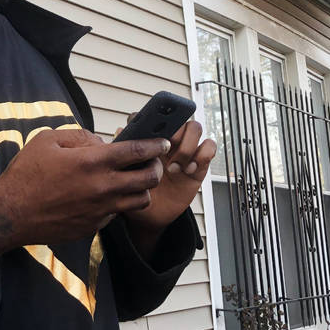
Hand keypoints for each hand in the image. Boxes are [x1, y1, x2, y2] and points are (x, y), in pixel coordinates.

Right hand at [0, 128, 169, 261]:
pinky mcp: (94, 226)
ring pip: (141, 201)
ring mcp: (101, 210)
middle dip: (157, 167)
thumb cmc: (26, 174)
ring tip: (133, 180)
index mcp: (93, 162)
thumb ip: (78, 136)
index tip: (162, 142)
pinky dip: (119, 204)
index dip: (155, 145)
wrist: (11, 214)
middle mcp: (103, 187)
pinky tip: (106, 196)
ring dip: (142, 189)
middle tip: (152, 162)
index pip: (137, 151)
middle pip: (149, 178)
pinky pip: (117, 214)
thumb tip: (99, 142)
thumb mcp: (48, 140)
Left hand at [121, 120, 215, 255]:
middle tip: (164, 151)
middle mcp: (168, 140)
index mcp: (150, 137)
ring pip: (195, 128)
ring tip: (174, 166)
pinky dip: (201, 155)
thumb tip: (120, 131)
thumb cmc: (134, 189)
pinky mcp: (199, 163)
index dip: (154, 118)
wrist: (149, 214)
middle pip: (179, 118)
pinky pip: (209, 147)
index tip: (149, 132)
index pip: (156, 115)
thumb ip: (121, 153)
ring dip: (186, 146)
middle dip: (173, 133)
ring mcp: (185, 150)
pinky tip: (188, 171)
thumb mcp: (123, 172)